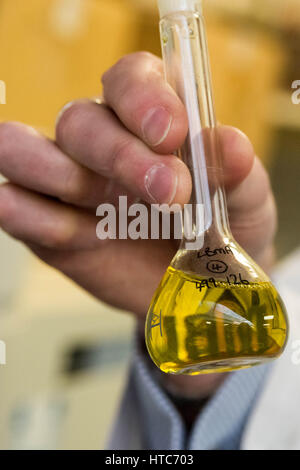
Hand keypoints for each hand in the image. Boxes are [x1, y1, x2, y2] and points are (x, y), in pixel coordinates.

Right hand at [0, 52, 275, 320]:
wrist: (201, 286)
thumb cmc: (223, 230)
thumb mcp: (246, 202)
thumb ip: (240, 173)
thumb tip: (228, 145)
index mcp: (152, 120)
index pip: (130, 78)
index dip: (144, 98)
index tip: (173, 134)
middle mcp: (104, 142)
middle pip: (79, 119)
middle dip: (118, 153)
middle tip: (168, 192)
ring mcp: (69, 184)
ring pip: (19, 147)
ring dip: (55, 171)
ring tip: (103, 211)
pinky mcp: (49, 227)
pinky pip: (15, 206)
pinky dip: (25, 214)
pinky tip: (69, 234)